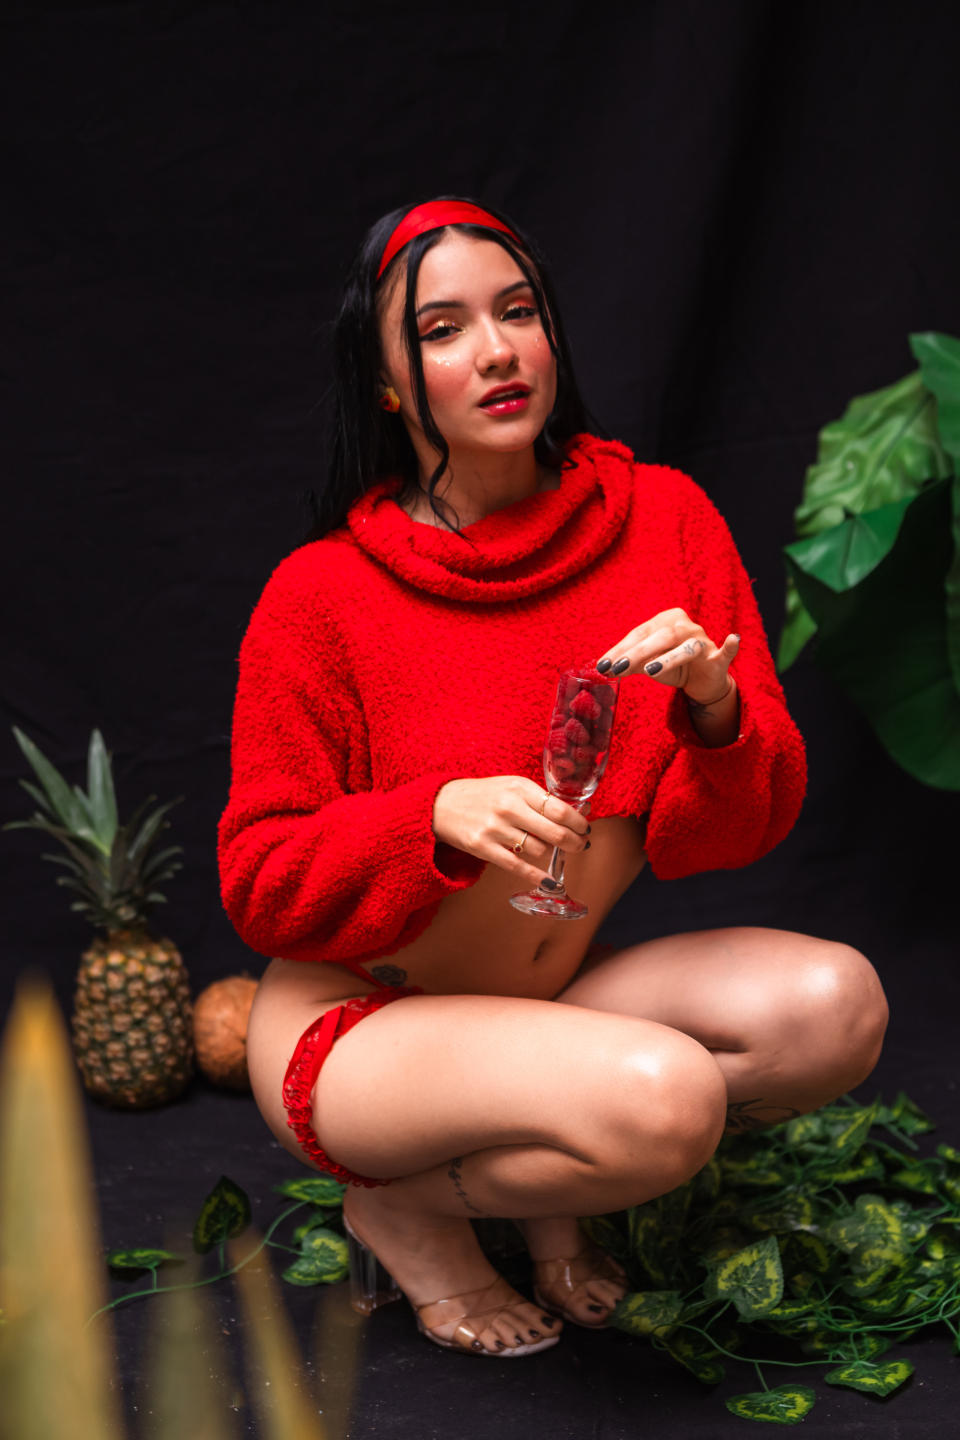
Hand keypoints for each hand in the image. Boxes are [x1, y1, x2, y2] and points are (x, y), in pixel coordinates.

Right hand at [433, 776, 589, 887]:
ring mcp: (495, 829)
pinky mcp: (483, 848)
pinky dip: (537, 876)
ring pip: (538, 850)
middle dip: (573, 842)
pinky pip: (518, 867)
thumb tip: (573, 815)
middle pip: (554, 832)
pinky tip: (549, 880)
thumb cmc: (483, 796)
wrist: (441, 804)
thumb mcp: (510, 786)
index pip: (559, 809)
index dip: (578, 823)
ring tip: (546, 848)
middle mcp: (509, 807)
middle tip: (581, 845)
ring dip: (547, 852)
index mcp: (519, 788)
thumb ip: (538, 798)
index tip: (585, 829)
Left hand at [596, 608, 739, 703]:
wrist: (702, 680)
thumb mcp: (648, 664)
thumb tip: (605, 668)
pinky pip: (726, 652)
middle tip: (617, 668)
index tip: (602, 665)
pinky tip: (733, 639)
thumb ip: (630, 663)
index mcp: (665, 620)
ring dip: (668, 659)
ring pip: (686, 648)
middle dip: (636, 654)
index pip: (640, 633)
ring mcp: (703, 641)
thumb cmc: (671, 666)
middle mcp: (685, 626)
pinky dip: (730, 646)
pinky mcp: (718, 659)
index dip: (620, 649)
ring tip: (649, 671)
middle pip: (660, 637)